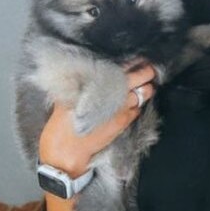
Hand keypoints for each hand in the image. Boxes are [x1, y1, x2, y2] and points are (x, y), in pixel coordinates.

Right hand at [37, 62, 156, 176]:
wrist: (67, 150)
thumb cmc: (61, 124)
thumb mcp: (65, 98)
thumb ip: (79, 85)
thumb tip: (85, 74)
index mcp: (97, 84)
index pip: (122, 68)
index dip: (133, 63)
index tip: (139, 59)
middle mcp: (112, 95)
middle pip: (139, 78)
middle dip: (146, 73)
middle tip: (148, 70)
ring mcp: (120, 110)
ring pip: (143, 95)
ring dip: (145, 90)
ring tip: (144, 86)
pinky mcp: (123, 123)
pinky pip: (136, 111)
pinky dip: (137, 107)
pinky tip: (131, 105)